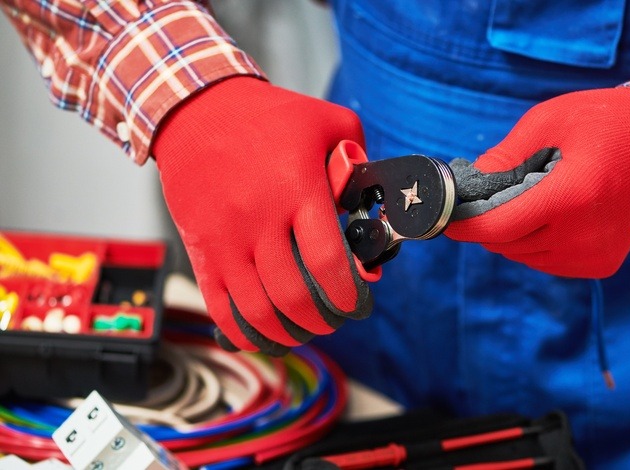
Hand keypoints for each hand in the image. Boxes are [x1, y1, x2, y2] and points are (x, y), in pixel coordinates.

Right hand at [153, 77, 371, 353]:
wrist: (195, 111)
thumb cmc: (267, 116)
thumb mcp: (327, 121)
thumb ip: (359, 159)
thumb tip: (375, 201)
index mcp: (297, 188)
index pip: (327, 261)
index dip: (347, 294)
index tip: (357, 303)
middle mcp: (259, 218)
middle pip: (294, 296)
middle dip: (322, 319)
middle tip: (334, 318)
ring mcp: (225, 238)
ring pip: (256, 310)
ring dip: (286, 333)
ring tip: (303, 331)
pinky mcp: (200, 249)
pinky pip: (218, 306)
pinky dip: (243, 331)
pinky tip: (263, 335)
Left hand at [446, 88, 629, 277]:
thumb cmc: (604, 124)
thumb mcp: (547, 124)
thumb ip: (504, 157)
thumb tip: (466, 186)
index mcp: (572, 196)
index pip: (500, 227)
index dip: (466, 226)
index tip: (446, 220)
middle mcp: (585, 235)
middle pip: (507, 243)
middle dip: (490, 221)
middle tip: (493, 193)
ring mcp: (595, 256)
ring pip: (524, 255)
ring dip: (514, 232)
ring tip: (536, 196)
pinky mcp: (601, 265)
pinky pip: (546, 261)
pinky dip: (536, 242)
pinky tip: (554, 214)